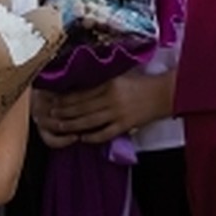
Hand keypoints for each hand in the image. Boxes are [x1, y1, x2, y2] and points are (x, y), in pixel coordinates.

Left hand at [35, 72, 173, 145]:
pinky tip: (83, 138)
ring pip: (89, 121)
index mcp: (110, 83)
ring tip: (60, 127)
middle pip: (82, 107)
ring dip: (72, 125)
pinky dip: (92, 137)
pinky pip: (104, 133)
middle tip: (51, 115)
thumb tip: (84, 85)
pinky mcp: (125, 125)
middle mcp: (112, 98)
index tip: (54, 100)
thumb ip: (104, 81)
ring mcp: (118, 113)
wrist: (165, 94)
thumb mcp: (122, 77)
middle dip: (64, 112)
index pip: (82, 92)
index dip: (66, 98)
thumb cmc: (144, 84)